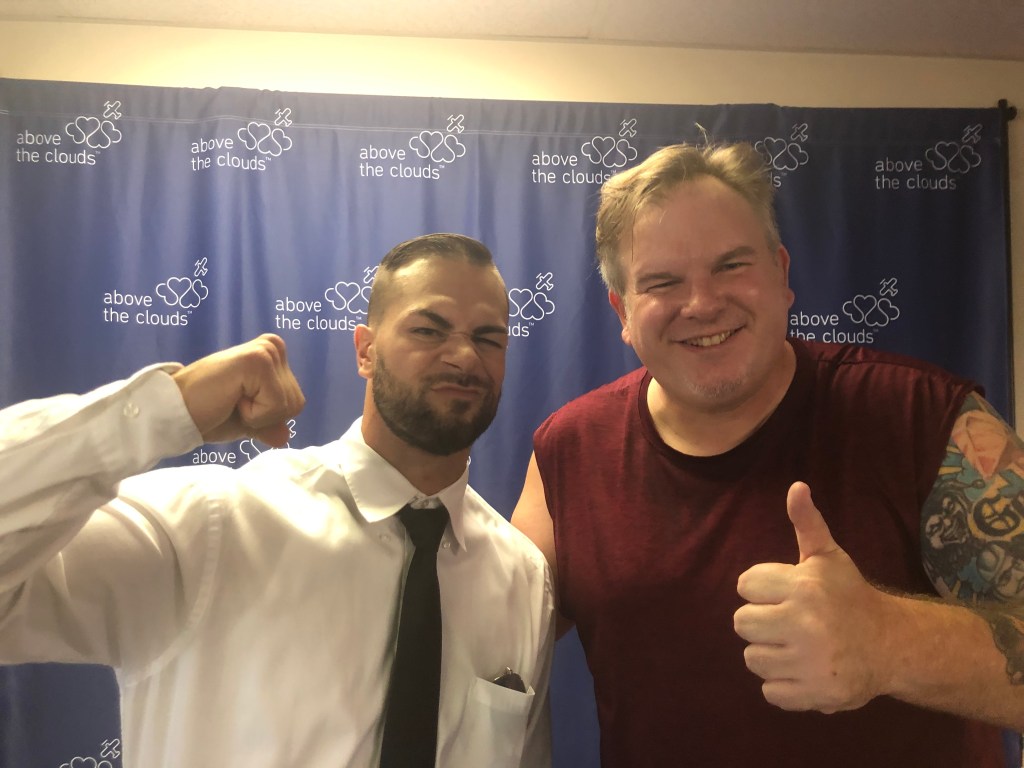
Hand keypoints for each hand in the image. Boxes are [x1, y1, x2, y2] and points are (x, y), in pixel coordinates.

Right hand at [171, 334, 304, 446]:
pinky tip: (230, 398)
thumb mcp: (246, 422)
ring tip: (230, 399)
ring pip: (287, 406)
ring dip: (257, 415)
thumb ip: (268, 426)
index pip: (295, 403)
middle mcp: (273, 347)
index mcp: (273, 355)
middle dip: (264, 417)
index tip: (237, 405)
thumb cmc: (207, 413)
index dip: (267, 417)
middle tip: (231, 402)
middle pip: (295, 404)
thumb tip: (285, 436)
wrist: (176, 412)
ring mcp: (266, 351)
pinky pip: (276, 405)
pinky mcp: (258, 360)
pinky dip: (253, 414)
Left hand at [733, 481, 895, 712]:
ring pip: (752, 658)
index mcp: (804, 587)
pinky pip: (770, 691)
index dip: (761, 589)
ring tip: (796, 646)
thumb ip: (807, 523)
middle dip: (761, 622)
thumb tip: (796, 487)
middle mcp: (805, 624)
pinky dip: (783, 684)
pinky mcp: (814, 694)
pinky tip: (804, 670)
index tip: (785, 593)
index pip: (744, 585)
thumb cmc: (850, 596)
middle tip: (787, 622)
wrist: (892, 645)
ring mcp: (810, 663)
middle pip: (742, 623)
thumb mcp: (828, 557)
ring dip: (770, 654)